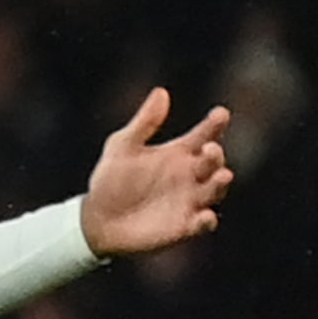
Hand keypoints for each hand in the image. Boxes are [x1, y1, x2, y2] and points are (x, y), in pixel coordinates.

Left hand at [80, 88, 234, 257]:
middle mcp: (190, 175)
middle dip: (216, 154)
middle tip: (209, 149)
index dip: (215, 124)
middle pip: (213, 161)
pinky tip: (204, 217)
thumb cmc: (110, 181)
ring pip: (215, 190)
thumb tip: (161, 92)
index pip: (204, 134)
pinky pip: (202, 224)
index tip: (220, 114)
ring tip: (221, 175)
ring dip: (220, 183)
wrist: (96, 221)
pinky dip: (206, 221)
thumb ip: (144, 123)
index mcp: (179, 153)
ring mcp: (190, 201)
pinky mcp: (183, 227)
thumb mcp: (122, 147)